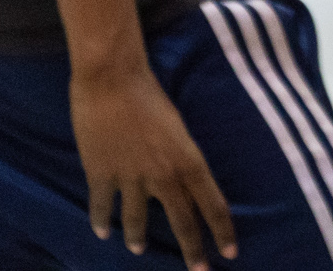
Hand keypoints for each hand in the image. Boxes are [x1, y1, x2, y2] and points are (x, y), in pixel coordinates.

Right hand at [71, 63, 236, 267]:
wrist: (112, 80)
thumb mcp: (178, 127)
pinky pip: (103, 207)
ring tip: (137, 251)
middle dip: (192, 249)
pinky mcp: (101, 175)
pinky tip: (102, 232)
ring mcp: (131, 178)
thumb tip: (180, 178)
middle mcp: (164, 175)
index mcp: (189, 160)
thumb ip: (179, 157)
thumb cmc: (150, 95)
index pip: (213, 203)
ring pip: (138, 220)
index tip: (231, 252)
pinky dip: (102, 221)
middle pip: (182, 220)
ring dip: (137, 237)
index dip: (223, 230)